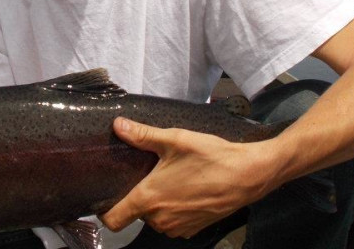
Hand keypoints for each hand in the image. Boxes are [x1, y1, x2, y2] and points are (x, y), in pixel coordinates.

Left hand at [100, 117, 274, 238]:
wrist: (248, 175)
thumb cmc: (212, 157)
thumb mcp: (175, 140)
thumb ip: (143, 135)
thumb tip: (118, 125)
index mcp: (149, 198)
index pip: (113, 220)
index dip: (105, 210)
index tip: (107, 196)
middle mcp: (160, 219)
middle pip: (135, 214)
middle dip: (139, 195)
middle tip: (150, 173)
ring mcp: (178, 227)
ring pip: (155, 218)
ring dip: (158, 203)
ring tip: (171, 178)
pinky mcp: (193, 228)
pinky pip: (173, 222)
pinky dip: (175, 209)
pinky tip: (186, 188)